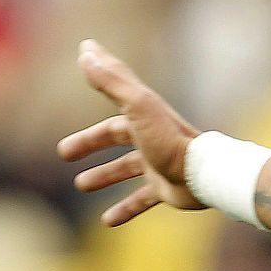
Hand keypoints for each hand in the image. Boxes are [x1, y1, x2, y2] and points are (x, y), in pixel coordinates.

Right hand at [57, 39, 205, 225]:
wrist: (206, 176)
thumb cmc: (170, 141)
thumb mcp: (137, 107)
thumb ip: (113, 81)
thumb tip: (87, 50)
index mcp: (145, 115)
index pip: (118, 95)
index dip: (101, 79)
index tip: (84, 67)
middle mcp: (153, 137)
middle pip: (116, 137)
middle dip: (91, 142)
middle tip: (65, 153)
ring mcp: (160, 164)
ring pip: (128, 169)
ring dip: (105, 176)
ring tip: (82, 185)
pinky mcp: (168, 189)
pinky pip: (143, 200)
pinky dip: (126, 208)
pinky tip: (108, 220)